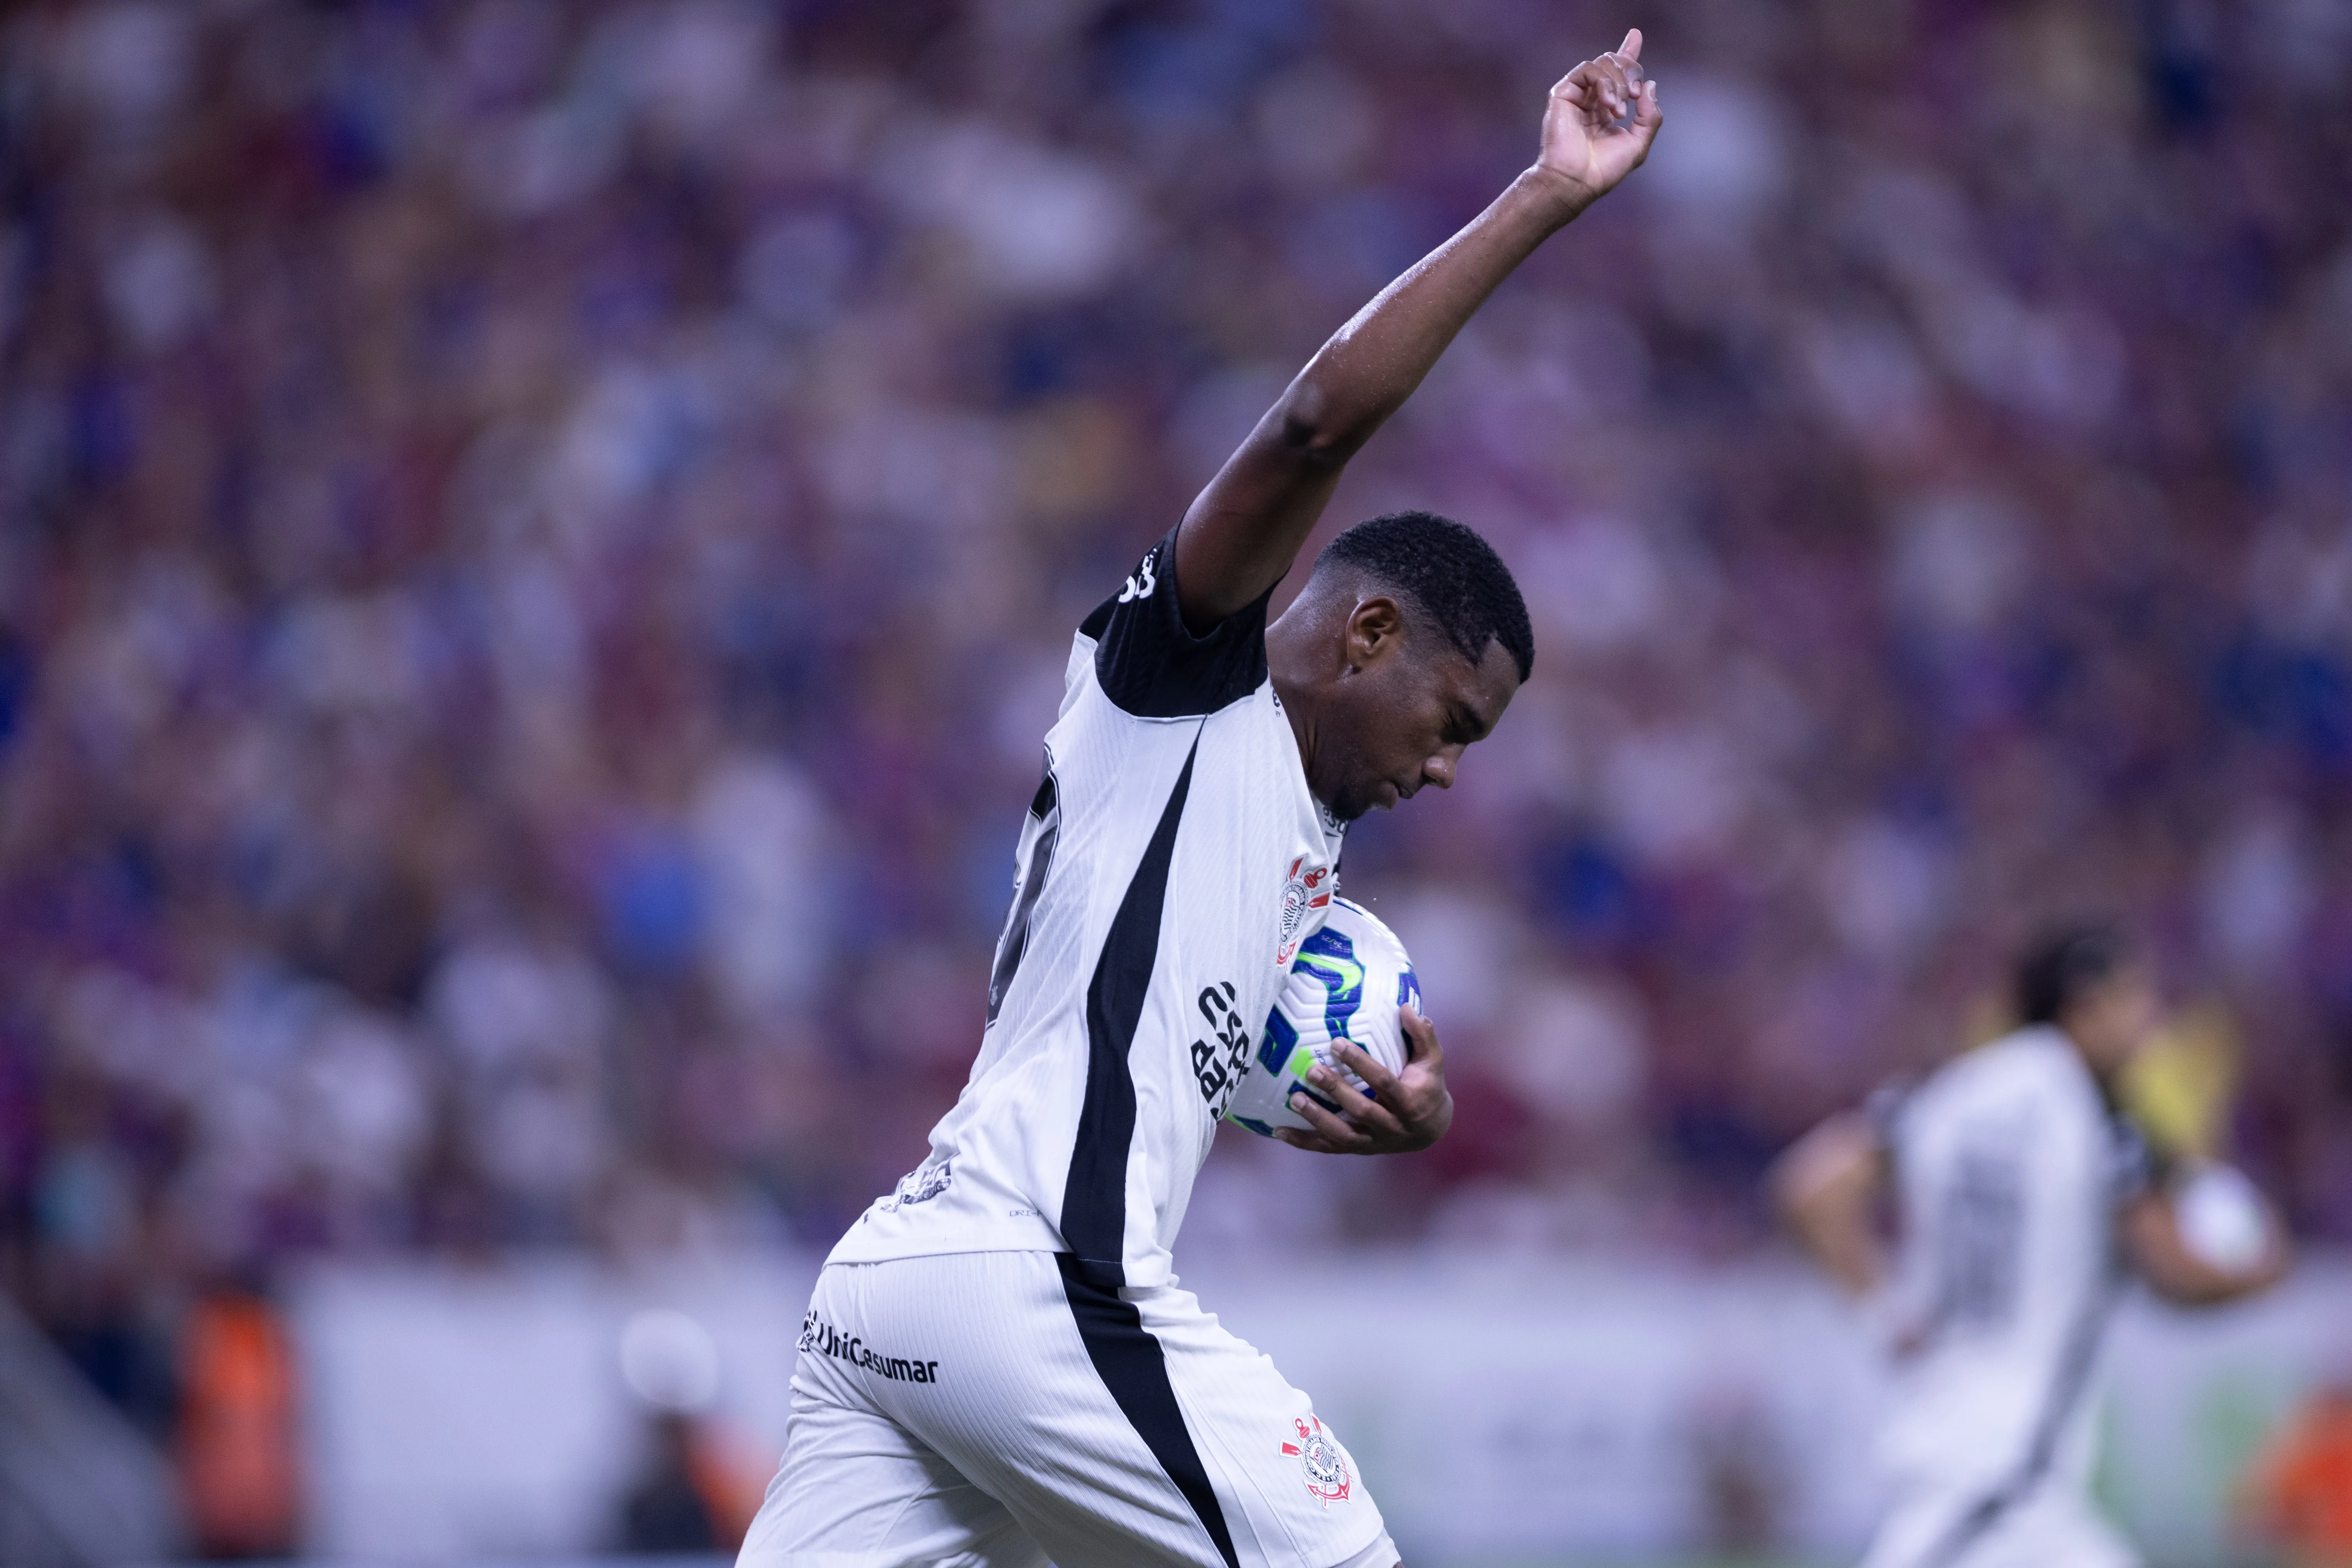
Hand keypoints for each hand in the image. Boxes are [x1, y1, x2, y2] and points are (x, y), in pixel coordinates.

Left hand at [1272, 1004, 1452, 1155]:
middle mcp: (1392, 1126)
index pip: (1384, 1082)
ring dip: (1317, 1118)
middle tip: (1311, 1069)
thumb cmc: (1428, 1086)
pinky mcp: (1359, 1149)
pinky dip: (1304, 1141)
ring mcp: (1374, 1141)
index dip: (1361, 1064)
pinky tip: (1279, 1131)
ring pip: (1343, 1135)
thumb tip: (1406, 1007)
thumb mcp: (1433, 1061)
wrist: (1430, 1130)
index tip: (1337, 1043)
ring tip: (1294, 1099)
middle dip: (1336, 1090)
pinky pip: (1328, 1148)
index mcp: (1410, 1102)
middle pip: (1362, 1110)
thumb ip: (1423, 1035)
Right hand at [1530, 30, 1661, 212]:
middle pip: (1615, 63)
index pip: (1619, 74)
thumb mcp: (1638, 143)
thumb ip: (1649, 116)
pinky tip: (1609, 106)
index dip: (1628, 53)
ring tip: (1619, 110)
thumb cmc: (1603, 170)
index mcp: (1607, 108)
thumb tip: (1650, 85)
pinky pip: (1588, 69)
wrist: (1576, 181)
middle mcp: (1592, 99)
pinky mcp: (1563, 93)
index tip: (1635, 36)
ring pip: (1603, 63)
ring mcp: (1577, 95)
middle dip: (1632, 72)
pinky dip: (1604, 83)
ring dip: (1619, 82)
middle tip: (1635, 95)